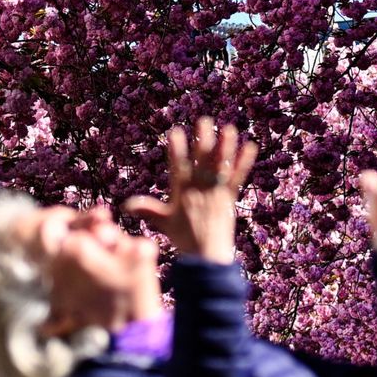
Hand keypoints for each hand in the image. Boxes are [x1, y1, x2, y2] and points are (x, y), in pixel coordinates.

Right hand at [124, 118, 257, 263]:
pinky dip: (245, 162)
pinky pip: (239, 176)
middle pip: (202, 159)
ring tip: (229, 128)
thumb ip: (148, 210)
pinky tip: (251, 147)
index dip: (176, 149)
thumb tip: (125, 204)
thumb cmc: (184, 239)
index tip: (175, 132)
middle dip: (203, 138)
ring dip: (226, 145)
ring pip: (222, 164)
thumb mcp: (163, 223)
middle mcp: (200, 188)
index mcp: (183, 192)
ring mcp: (217, 192)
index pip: (178, 166)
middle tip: (204, 120)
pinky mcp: (230, 197)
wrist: (206, 256)